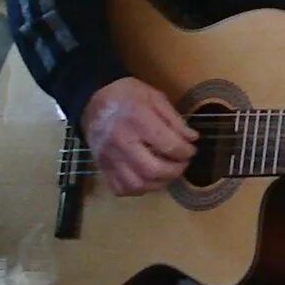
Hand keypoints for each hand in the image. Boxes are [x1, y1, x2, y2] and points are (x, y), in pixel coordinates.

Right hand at [81, 77, 197, 196]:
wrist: (93, 100)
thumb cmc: (128, 95)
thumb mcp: (155, 97)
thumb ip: (174, 119)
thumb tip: (192, 139)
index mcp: (138, 120)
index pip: (168, 145)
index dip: (186, 151)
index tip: (191, 149)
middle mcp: (122, 142)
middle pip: (152, 170)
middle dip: (175, 171)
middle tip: (182, 164)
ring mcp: (109, 158)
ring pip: (137, 184)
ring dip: (158, 184)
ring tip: (167, 173)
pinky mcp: (101, 167)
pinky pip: (121, 188)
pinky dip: (138, 189)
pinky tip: (147, 178)